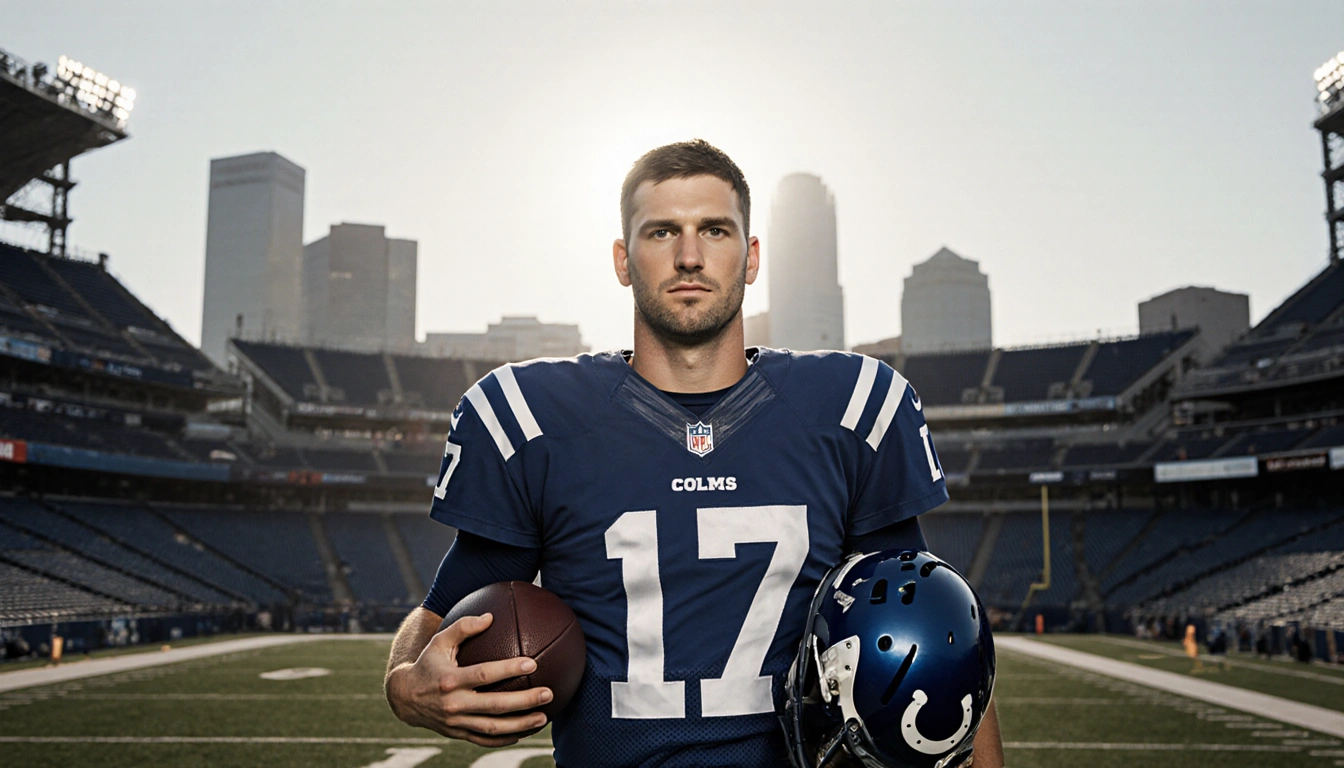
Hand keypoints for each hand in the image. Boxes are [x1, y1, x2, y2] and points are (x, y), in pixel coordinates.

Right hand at [386, 612, 552, 746]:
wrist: (404, 697)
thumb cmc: (428, 663)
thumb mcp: (439, 641)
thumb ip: (463, 627)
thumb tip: (490, 617)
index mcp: (450, 679)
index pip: (484, 675)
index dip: (508, 670)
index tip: (533, 663)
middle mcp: (454, 703)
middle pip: (494, 705)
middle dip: (524, 701)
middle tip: (548, 693)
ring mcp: (456, 722)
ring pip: (492, 727)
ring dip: (521, 724)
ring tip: (544, 717)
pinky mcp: (457, 734)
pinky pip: (484, 740)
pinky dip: (505, 739)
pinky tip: (525, 732)